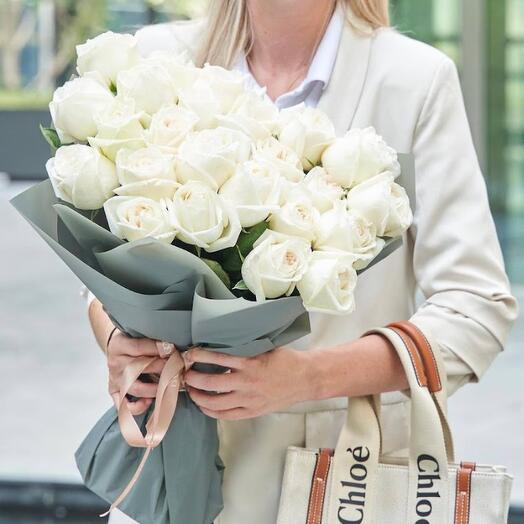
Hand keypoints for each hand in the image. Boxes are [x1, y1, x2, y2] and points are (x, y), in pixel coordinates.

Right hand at [106, 330, 168, 415]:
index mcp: (119, 345)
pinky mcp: (114, 392)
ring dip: (155, 389)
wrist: (118, 348)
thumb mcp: (138, 334)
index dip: (158, 349)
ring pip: (135, 388)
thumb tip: (175, 346)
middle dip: (162, 369)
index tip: (173, 351)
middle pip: (139, 368)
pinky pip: (123, 405)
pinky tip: (149, 402)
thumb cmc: (133, 340)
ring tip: (169, 386)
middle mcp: (115, 362)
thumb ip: (151, 339)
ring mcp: (114, 379)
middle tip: (178, 369)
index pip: (139, 347)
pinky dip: (137, 407)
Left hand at [184, 346, 316, 419]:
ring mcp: (249, 400)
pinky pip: (226, 415)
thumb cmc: (285, 359)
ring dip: (198, 396)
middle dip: (193, 378)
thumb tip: (221, 340)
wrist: (305, 379)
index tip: (190, 354)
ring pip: (215, 403)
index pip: (218, 359)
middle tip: (185, 373)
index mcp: (251, 363)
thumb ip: (245, 347)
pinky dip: (211, 411)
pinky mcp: (252, 411)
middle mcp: (248, 382)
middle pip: (211, 383)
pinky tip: (204, 405)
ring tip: (191, 390)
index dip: (200, 356)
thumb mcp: (265, 347)